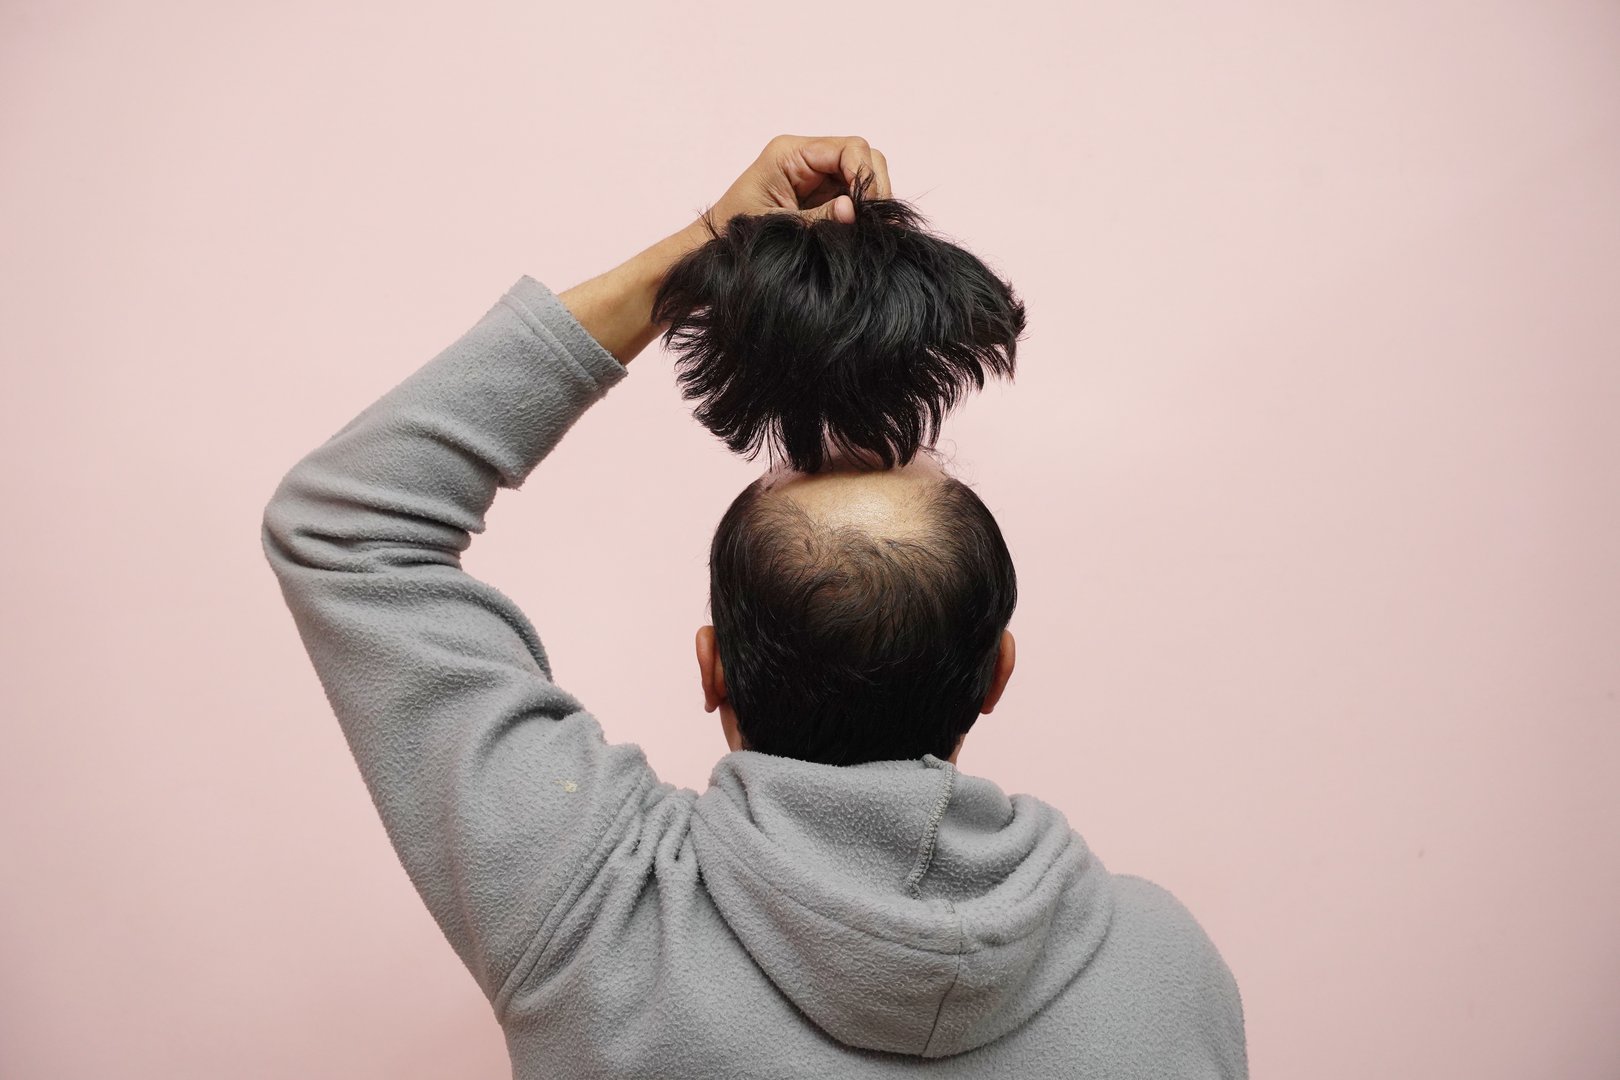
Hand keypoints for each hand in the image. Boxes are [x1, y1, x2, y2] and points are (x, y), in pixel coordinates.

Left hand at [703, 134, 891, 231]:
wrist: (713, 252)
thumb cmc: (735, 234)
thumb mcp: (779, 227)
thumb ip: (818, 218)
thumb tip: (854, 211)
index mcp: (790, 153)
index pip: (849, 148)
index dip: (865, 177)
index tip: (868, 210)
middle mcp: (807, 158)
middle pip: (864, 157)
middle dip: (874, 188)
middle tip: (876, 224)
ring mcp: (817, 177)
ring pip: (864, 177)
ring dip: (871, 202)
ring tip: (871, 231)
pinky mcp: (822, 197)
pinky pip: (854, 198)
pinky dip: (863, 213)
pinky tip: (863, 233)